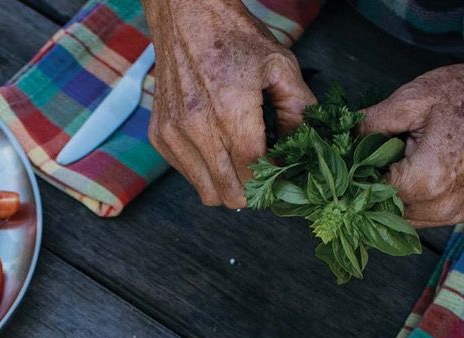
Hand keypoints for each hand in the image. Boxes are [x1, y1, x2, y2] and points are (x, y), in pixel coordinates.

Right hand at [143, 0, 315, 206]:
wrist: (185, 15)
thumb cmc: (233, 36)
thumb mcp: (279, 65)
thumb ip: (298, 109)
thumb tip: (304, 148)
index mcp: (229, 109)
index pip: (252, 171)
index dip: (271, 180)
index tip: (282, 176)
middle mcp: (196, 127)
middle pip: (228, 193)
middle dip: (251, 192)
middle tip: (264, 176)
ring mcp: (174, 134)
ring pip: (206, 191)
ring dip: (227, 184)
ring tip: (240, 162)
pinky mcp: (160, 137)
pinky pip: (188, 175)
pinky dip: (206, 170)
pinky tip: (217, 146)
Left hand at [360, 53, 463, 227]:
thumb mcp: (412, 99)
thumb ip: (371, 124)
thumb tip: (342, 138)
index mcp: (424, 182)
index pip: (369, 195)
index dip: (356, 178)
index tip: (350, 161)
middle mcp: (439, 208)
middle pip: (384, 211)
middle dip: (373, 189)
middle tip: (370, 160)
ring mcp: (453, 214)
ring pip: (402, 219)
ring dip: (392, 198)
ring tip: (395, 164)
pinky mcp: (461, 212)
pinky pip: (422, 217)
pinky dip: (411, 201)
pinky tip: (413, 174)